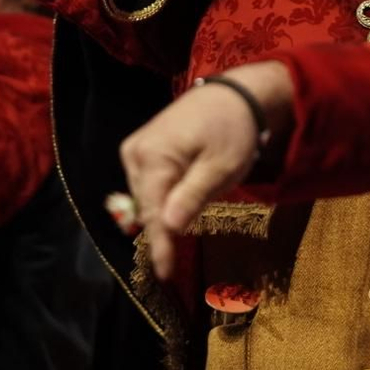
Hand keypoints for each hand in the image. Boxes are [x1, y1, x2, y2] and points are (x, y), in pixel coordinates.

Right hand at [118, 61, 292, 279]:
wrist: (234, 95)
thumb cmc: (232, 130)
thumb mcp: (221, 168)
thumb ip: (192, 197)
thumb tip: (168, 227)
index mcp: (153, 156)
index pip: (151, 212)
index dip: (159, 245)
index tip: (164, 275)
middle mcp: (135, 152)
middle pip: (145, 205)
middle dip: (162, 227)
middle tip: (180, 247)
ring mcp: (135, 149)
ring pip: (145, 196)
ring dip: (163, 210)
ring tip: (191, 204)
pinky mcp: (142, 148)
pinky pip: (147, 183)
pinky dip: (163, 195)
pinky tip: (181, 194)